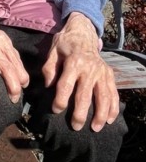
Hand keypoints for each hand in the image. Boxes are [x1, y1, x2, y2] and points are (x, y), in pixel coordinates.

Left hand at [42, 12, 118, 131]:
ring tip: (95, 128)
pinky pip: (113, 93)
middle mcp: (89, 68)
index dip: (60, 100)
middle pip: (85, 94)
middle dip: (80, 113)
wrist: (83, 32)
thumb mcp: (52, 52)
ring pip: (103, 96)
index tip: (55, 110)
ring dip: (100, 114)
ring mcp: (102, 72)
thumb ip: (49, 69)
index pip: (66, 85)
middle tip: (75, 127)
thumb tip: (48, 86)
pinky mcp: (109, 74)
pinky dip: (113, 107)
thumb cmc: (65, 45)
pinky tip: (110, 120)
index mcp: (73, 62)